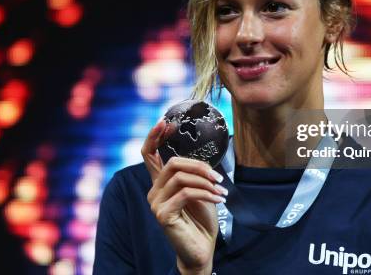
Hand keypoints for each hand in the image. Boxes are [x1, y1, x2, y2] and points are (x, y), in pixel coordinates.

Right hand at [141, 119, 226, 273]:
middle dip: (199, 166)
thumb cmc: (202, 219)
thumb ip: (195, 173)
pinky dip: (205, 193)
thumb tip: (204, 157)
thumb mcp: (201, 190)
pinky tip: (218, 199)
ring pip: (180, 177)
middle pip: (172, 162)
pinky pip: (186, 193)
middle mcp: (154, 191)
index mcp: (161, 183)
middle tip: (218, 177)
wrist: (202, 248)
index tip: (165, 122)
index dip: (154, 137)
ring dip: (206, 181)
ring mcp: (156, 203)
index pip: (149, 155)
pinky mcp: (163, 215)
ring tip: (221, 191)